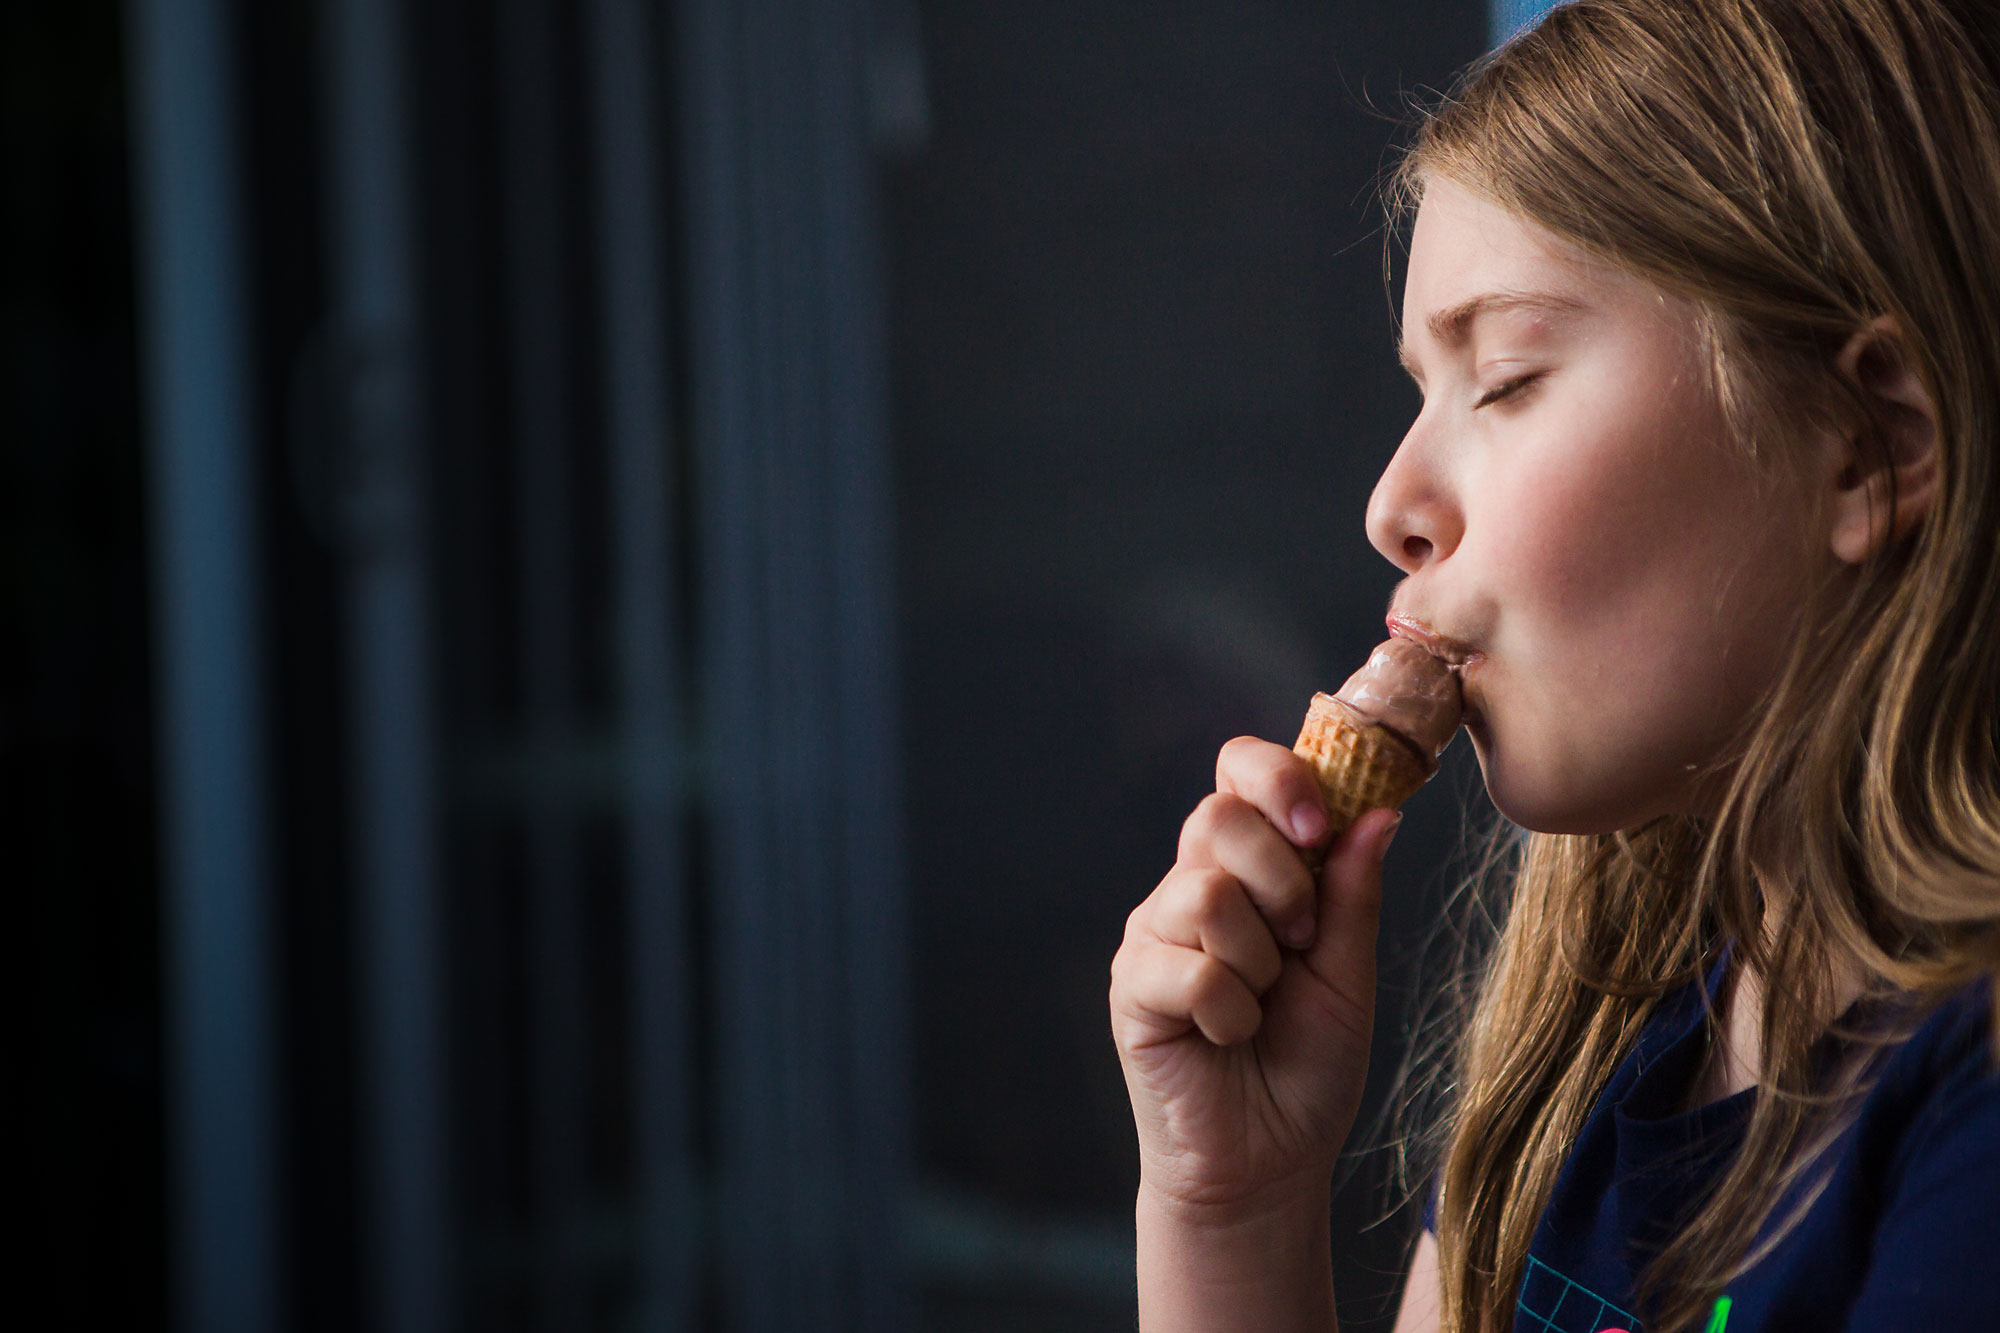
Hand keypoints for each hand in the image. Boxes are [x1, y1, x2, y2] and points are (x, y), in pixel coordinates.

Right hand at [1110, 735, 1398, 1218]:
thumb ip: (1353, 893)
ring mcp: (1154, 935)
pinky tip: (1227, 1039)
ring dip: (1260, 960)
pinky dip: (1231, 1013)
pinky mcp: (1132, 987)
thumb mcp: (1348, 973)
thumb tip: (1380, 811)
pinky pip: (1191, 970)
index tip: (1319, 825)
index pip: (1238, 772)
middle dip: (1284, 880)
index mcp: (1246, 868)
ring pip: (1207, 894)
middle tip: (1302, 944)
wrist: (1267, 1162)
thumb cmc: (1306, 1067)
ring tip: (1262, 1003)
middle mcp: (1190, 886)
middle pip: (1218, 816)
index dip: (1277, 777)